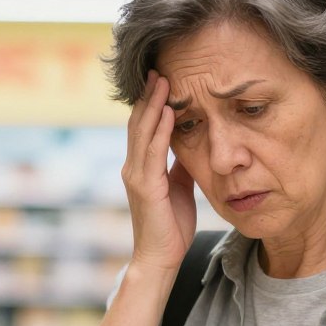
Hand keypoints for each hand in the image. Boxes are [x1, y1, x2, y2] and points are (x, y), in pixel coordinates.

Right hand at [122, 70, 196, 272]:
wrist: (160, 257)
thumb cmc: (171, 225)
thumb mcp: (180, 187)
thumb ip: (180, 165)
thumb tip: (192, 142)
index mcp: (142, 166)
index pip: (144, 127)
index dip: (151, 103)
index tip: (161, 79)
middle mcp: (134, 167)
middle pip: (139, 122)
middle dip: (149, 95)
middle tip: (158, 69)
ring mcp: (136, 175)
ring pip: (143, 131)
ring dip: (154, 105)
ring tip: (163, 81)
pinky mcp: (144, 186)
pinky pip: (153, 152)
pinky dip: (160, 130)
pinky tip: (170, 112)